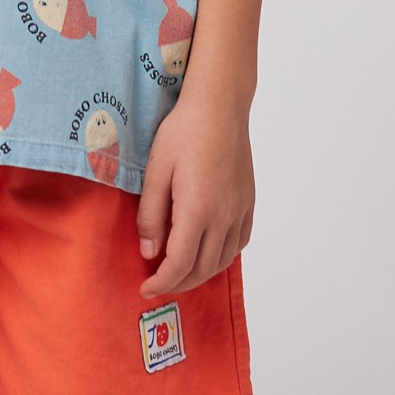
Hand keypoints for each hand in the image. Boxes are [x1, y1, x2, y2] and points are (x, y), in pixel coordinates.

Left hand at [136, 89, 254, 298]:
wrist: (219, 106)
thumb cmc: (183, 132)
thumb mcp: (155, 172)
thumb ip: (151, 216)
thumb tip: (150, 252)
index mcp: (198, 209)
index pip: (180, 264)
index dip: (162, 282)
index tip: (146, 289)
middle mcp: (224, 215)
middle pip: (203, 268)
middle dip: (179, 283)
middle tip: (159, 282)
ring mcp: (240, 210)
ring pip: (223, 260)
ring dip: (201, 273)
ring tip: (180, 272)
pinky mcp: (249, 202)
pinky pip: (239, 242)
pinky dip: (222, 256)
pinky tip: (207, 251)